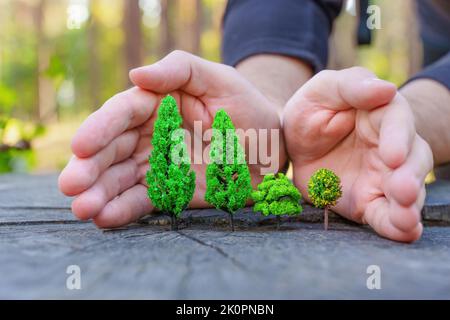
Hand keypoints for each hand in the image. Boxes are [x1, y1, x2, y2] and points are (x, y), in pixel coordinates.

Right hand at [59, 50, 285, 227]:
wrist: (272, 149)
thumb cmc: (246, 108)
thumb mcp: (219, 79)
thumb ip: (180, 70)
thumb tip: (134, 75)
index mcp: (158, 104)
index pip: (122, 114)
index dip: (100, 129)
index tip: (81, 147)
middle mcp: (151, 135)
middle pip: (112, 150)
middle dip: (89, 168)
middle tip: (71, 186)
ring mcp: (158, 166)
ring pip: (120, 179)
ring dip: (99, 194)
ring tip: (82, 209)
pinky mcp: (169, 192)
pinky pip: (142, 201)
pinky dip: (123, 210)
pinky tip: (105, 218)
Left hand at [283, 67, 432, 241]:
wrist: (295, 146)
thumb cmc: (313, 111)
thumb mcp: (322, 91)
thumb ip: (351, 86)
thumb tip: (386, 89)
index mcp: (380, 114)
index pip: (398, 122)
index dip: (398, 138)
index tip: (392, 155)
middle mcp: (389, 147)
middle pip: (413, 160)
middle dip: (410, 176)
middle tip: (402, 191)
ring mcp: (382, 176)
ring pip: (406, 191)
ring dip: (409, 206)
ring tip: (405, 219)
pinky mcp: (369, 201)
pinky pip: (386, 215)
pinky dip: (397, 226)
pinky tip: (404, 232)